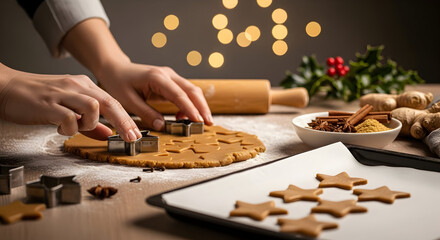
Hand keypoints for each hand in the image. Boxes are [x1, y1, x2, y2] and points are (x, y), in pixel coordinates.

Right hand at [0, 64, 141, 141]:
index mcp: (83, 85)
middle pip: (108, 102)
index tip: (135, 135)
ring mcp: (62, 93)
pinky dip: (70, 128)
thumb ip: (89, 122)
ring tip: (78, 126)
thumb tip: (108, 133)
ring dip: (90, 123)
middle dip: (123, 122)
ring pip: (92, 106)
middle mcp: (76, 86)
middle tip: (130, 138)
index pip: (112, 101)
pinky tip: (60, 128)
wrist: (6, 88)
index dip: (126, 119)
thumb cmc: (38, 99)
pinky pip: (69, 118)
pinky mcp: (48, 104)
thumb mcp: (68, 107)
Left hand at [60, 18, 212, 128]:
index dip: (190, 108)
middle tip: (209, 123)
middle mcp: (167, 74)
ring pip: (191, 90)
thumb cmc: (118, 83)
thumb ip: (146, 113)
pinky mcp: (170, 81)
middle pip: (192, 90)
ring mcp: (170, 76)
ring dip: (199, 106)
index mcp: (156, 78)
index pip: (179, 94)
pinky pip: (184, 92)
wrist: (115, 68)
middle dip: (202, 107)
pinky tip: (185, 117)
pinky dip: (189, 104)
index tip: (199, 121)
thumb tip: (162, 126)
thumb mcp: (128, 101)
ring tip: (203, 122)